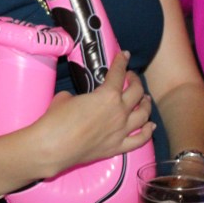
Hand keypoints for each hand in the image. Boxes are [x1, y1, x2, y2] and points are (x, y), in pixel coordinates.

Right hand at [35, 51, 154, 172]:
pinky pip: (140, 139)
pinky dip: (147, 131)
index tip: (124, 55)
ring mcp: (121, 131)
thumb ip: (80, 96)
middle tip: (130, 77)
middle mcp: (120, 111)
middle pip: (137, 92)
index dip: (121, 61)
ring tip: (144, 98)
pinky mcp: (118, 147)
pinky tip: (150, 125)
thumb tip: (81, 101)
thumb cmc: (56, 119)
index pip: (118, 73)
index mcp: (107, 95)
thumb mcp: (66, 97)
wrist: (53, 146)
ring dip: (145, 104)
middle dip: (135, 81)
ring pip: (144, 115)